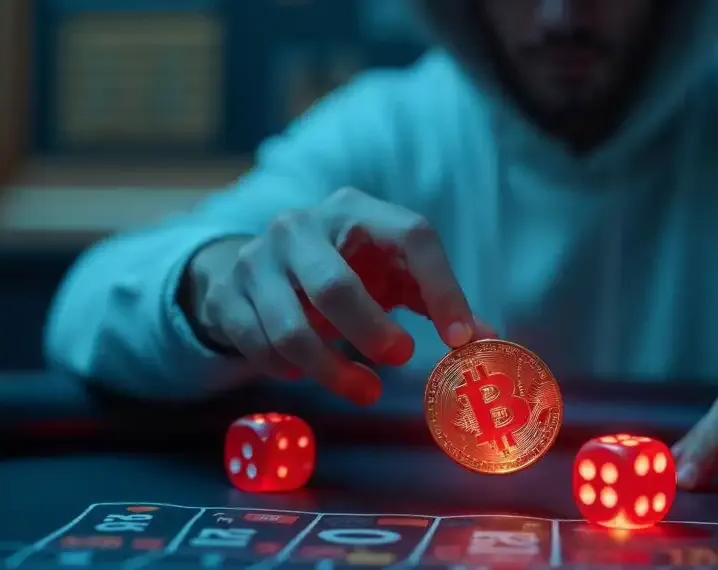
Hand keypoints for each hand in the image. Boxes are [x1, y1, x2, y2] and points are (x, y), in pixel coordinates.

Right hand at [185, 187, 491, 405]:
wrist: (258, 263)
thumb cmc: (346, 268)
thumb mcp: (391, 273)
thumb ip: (436, 301)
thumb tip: (489, 341)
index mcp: (357, 210)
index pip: (412, 236)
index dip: (442, 289)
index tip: (461, 339)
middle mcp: (301, 226)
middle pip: (335, 286)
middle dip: (371, 332)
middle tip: (401, 359)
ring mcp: (257, 260)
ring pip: (291, 327)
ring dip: (332, 371)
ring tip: (367, 390)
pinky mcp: (228, 295)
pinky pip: (259, 346)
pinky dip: (291, 371)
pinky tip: (310, 374)